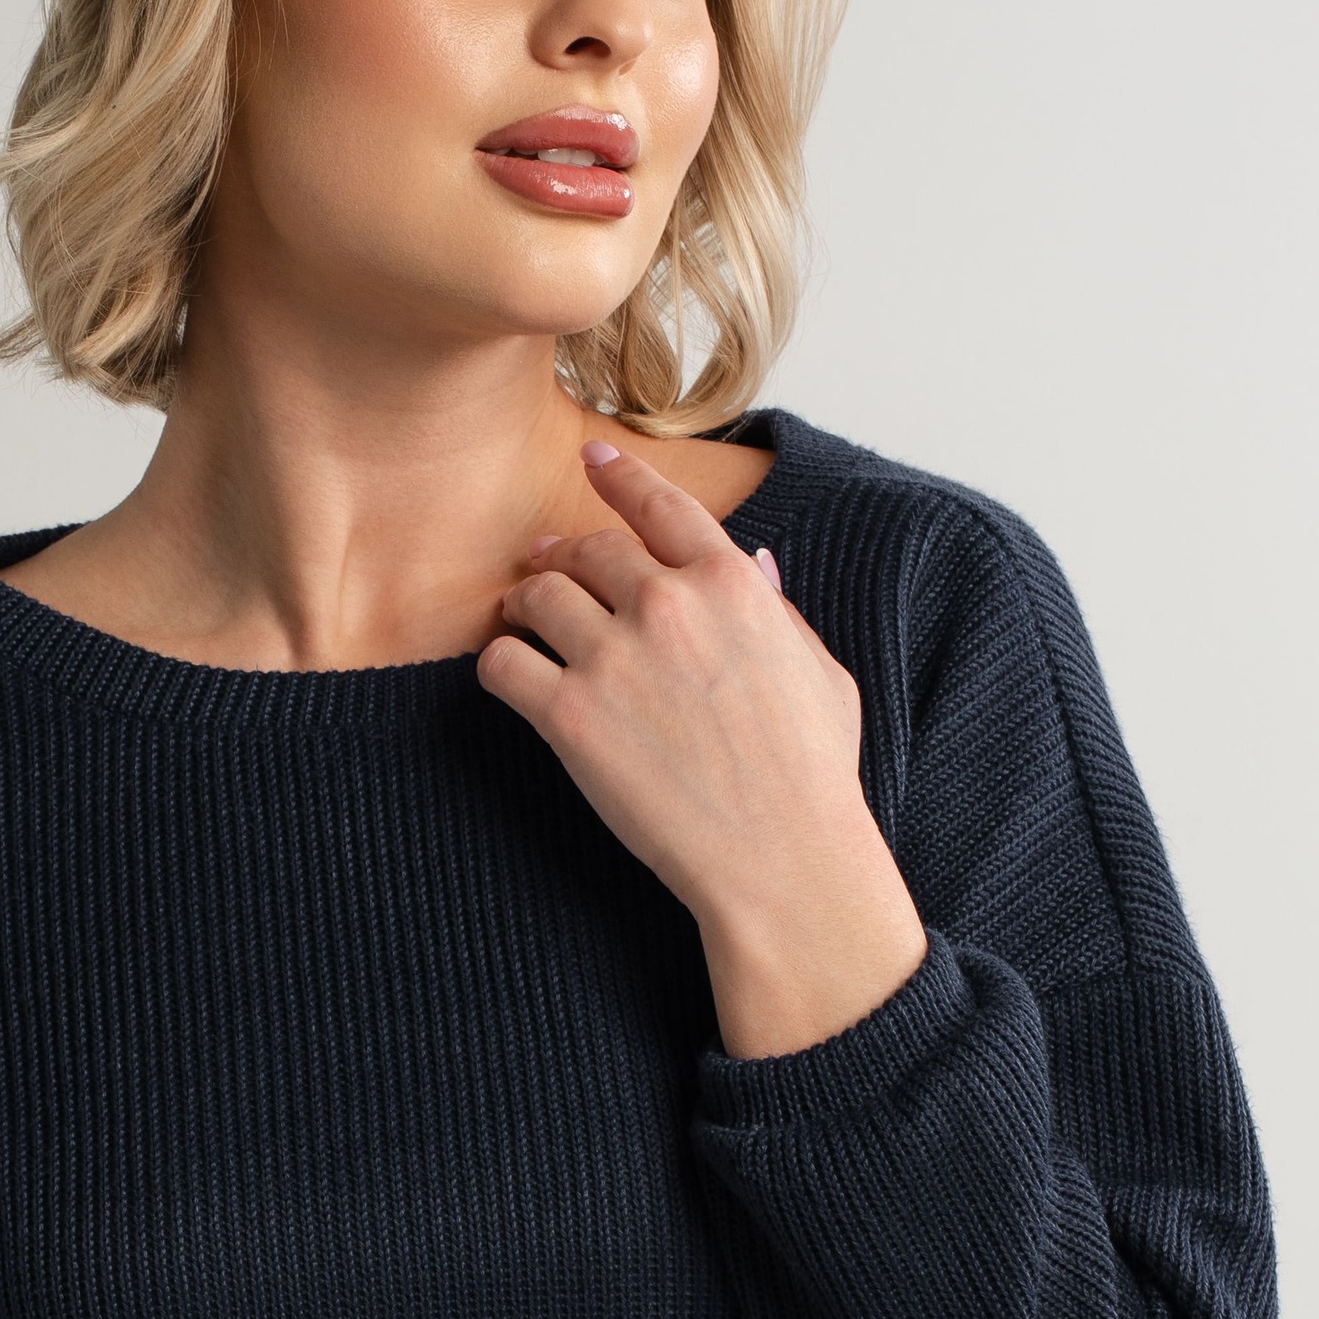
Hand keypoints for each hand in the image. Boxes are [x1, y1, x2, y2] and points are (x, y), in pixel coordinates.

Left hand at [477, 436, 928, 1057]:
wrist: (782, 858)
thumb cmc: (814, 776)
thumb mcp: (820, 673)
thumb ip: (780, 612)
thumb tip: (758, 566)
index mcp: (732, 584)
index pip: (660, 505)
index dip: (619, 477)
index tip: (593, 460)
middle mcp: (667, 605)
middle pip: (589, 550)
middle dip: (563, 556)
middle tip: (545, 568)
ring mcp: (613, 658)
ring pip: (536, 596)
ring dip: (523, 604)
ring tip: (519, 619)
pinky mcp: (569, 717)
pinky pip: (502, 664)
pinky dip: (498, 665)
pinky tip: (509, 677)